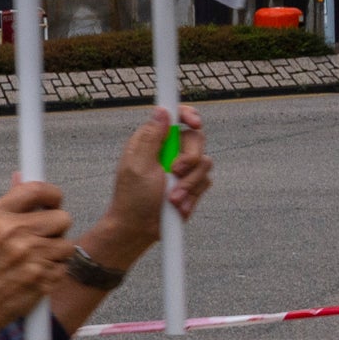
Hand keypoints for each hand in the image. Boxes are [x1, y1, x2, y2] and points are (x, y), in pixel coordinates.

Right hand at [0, 178, 75, 328]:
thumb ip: (7, 206)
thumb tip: (21, 178)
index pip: (36, 190)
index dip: (52, 194)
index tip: (53, 201)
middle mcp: (12, 232)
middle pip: (62, 217)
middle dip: (56, 229)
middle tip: (41, 239)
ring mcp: (29, 256)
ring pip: (67, 245)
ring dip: (56, 254)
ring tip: (34, 261)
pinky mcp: (42, 277)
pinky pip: (64, 267)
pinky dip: (54, 273)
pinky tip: (34, 277)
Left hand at [100, 106, 214, 253]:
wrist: (140, 229)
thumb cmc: (133, 198)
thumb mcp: (139, 166)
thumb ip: (151, 138)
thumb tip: (161, 110)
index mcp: (151, 141)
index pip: (174, 118)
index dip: (188, 115)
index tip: (193, 123)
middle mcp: (168, 151)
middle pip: (196, 139)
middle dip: (190, 158)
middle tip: (175, 172)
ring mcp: (182, 169)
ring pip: (205, 163)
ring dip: (188, 184)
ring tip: (171, 198)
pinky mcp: (191, 185)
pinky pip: (205, 182)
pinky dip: (192, 196)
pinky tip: (178, 206)